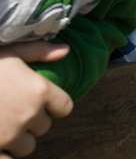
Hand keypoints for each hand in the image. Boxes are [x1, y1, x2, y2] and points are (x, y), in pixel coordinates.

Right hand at [0, 41, 72, 157]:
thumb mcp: (8, 51)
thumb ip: (38, 51)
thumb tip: (65, 50)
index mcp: (39, 89)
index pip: (64, 107)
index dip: (53, 105)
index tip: (40, 100)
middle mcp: (28, 114)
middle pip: (43, 127)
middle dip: (31, 121)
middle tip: (12, 109)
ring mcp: (9, 135)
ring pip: (26, 147)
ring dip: (17, 139)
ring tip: (0, 124)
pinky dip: (4, 154)